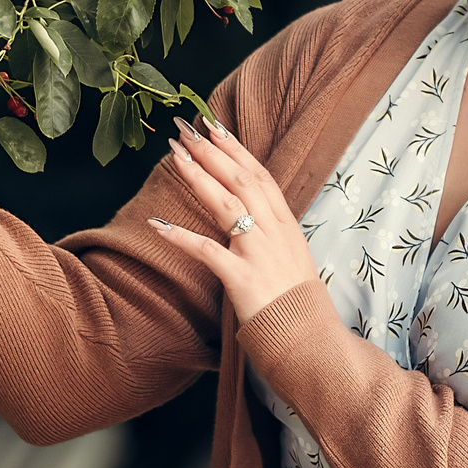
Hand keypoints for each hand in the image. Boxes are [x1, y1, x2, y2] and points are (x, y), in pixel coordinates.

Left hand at [149, 118, 319, 317]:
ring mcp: (259, 254)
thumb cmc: (297, 305)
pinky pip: (206, 251)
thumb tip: (251, 215)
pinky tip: (157, 224)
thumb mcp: (291, 258)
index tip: (214, 126)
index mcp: (286, 225)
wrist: (310, 341)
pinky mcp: (242, 279)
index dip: (235, 149)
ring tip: (174, 156)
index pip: (260, 176)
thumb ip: (272, 234)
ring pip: (226, 205)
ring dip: (198, 177)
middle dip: (211, 152)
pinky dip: (180, 237)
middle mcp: (275, 233)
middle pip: (241, 181)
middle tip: (185, 130)